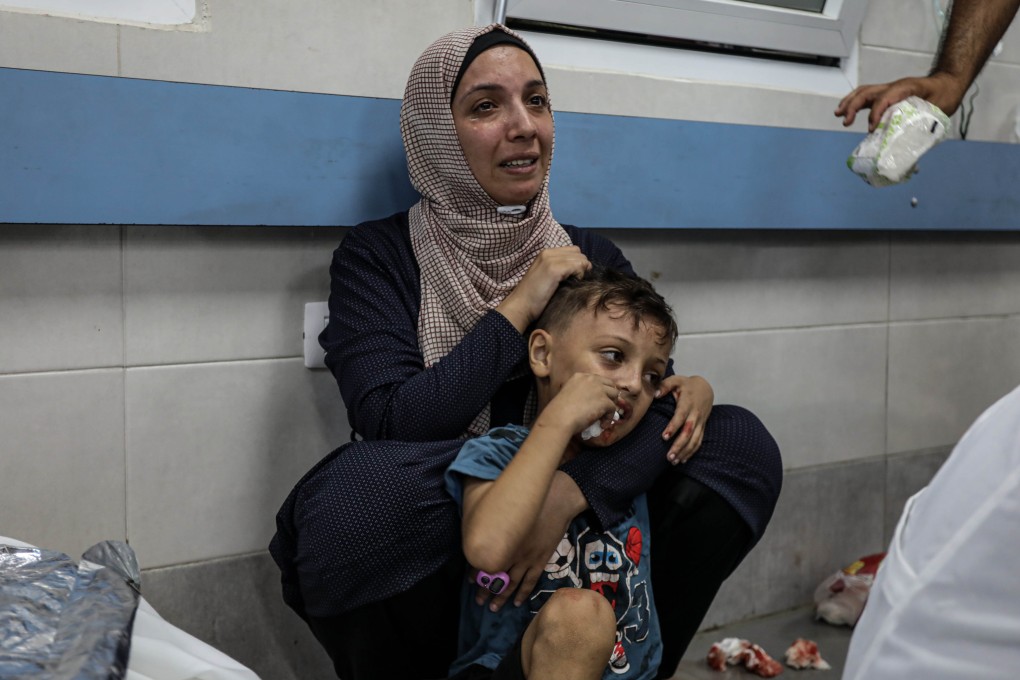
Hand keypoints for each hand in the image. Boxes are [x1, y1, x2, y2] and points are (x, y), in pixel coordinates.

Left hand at [475, 473, 581, 610]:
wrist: (556, 499)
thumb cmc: (530, 499)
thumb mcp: (505, 508)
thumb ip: (493, 522)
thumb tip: (479, 529)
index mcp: (502, 539)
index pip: (485, 561)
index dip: (476, 572)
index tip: (468, 580)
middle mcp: (513, 552)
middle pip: (496, 576)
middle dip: (486, 590)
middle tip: (478, 601)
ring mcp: (528, 558)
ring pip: (512, 583)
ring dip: (501, 596)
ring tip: (492, 608)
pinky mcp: (541, 559)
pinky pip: (530, 581)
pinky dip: (522, 593)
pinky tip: (516, 602)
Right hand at [496, 247, 590, 332]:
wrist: (521, 306)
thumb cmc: (534, 297)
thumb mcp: (546, 277)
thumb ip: (559, 268)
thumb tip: (582, 268)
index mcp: (546, 253)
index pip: (573, 251)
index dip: (578, 263)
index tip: (575, 276)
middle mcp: (548, 253)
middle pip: (579, 253)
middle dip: (582, 266)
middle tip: (576, 281)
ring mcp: (550, 260)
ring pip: (580, 259)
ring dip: (581, 272)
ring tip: (572, 284)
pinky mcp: (554, 269)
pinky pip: (578, 266)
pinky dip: (579, 276)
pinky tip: (571, 285)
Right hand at [539, 372, 621, 436]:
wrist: (560, 417)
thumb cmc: (559, 409)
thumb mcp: (567, 393)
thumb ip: (579, 391)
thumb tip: (589, 399)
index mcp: (580, 376)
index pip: (598, 379)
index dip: (601, 390)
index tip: (599, 399)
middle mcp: (591, 379)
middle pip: (610, 384)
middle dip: (610, 395)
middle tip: (606, 406)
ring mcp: (599, 389)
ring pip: (614, 394)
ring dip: (611, 405)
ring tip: (604, 416)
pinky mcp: (604, 401)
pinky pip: (613, 408)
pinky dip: (609, 418)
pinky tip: (602, 424)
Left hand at [656, 374, 712, 464]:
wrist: (705, 388)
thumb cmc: (686, 385)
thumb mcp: (676, 380)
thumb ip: (665, 385)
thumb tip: (655, 394)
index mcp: (688, 403)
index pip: (680, 417)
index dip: (673, 427)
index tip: (664, 437)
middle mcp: (695, 415)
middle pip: (688, 433)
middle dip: (679, 445)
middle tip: (668, 457)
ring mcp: (700, 422)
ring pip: (694, 440)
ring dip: (685, 452)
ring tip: (673, 461)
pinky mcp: (702, 427)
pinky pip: (699, 441)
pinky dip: (691, 452)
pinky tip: (682, 460)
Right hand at [834, 73, 965, 131]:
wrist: (948, 83)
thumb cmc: (945, 96)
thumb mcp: (938, 110)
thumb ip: (922, 124)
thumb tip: (909, 147)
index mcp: (907, 88)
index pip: (885, 98)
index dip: (876, 113)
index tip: (871, 129)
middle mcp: (895, 87)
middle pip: (868, 92)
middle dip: (854, 106)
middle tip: (845, 122)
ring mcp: (889, 90)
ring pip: (864, 92)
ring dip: (849, 103)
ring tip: (838, 115)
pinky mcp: (887, 95)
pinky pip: (867, 96)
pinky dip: (854, 103)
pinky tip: (846, 113)